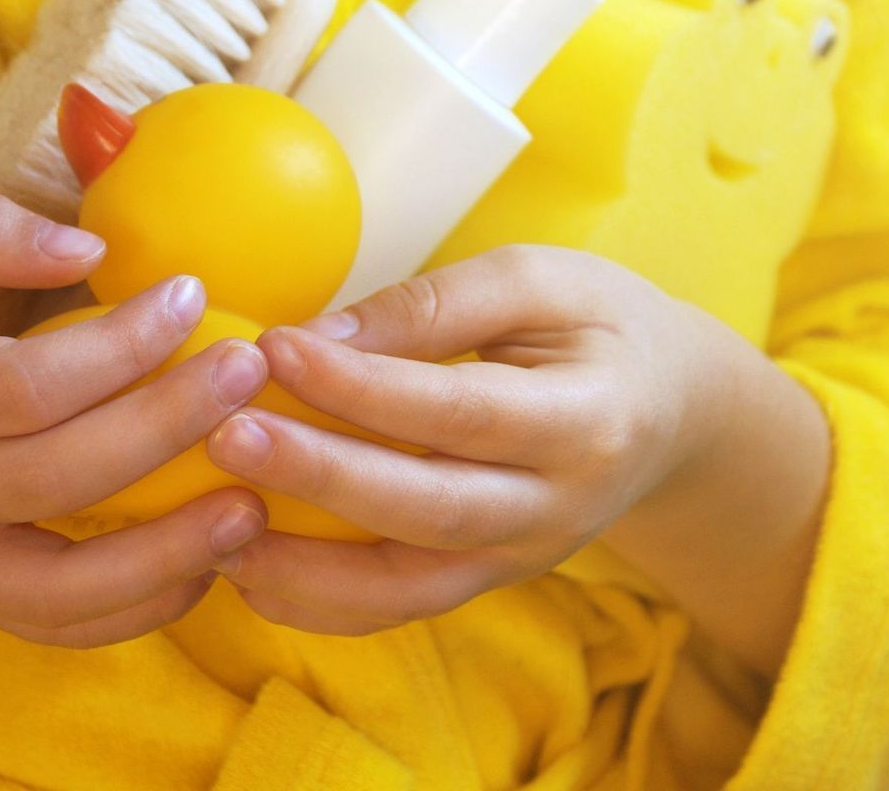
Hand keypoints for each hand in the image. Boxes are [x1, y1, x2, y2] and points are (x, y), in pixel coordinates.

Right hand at [0, 193, 271, 644]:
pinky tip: (209, 559)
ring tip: (258, 498)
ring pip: (63, 587)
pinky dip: (139, 609)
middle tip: (252, 367)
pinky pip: (56, 627)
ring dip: (172, 550)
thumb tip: (89, 246)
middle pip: (58, 477)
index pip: (20, 386)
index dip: (119, 344)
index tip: (191, 292)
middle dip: (170, 423)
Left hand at [202, 246, 814, 653]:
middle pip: (427, 508)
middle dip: (319, 477)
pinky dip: (318, 602)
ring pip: (406, 586)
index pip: (458, 410)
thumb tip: (319, 341)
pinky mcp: (486, 580)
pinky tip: (247, 569)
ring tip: (215, 529)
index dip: (363, 386)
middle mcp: (557, 507)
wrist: (673, 412)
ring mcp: (520, 558)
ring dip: (304, 566)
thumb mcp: (541, 280)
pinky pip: (398, 609)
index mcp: (587, 418)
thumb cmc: (601, 326)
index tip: (274, 349)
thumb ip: (435, 304)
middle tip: (224, 436)